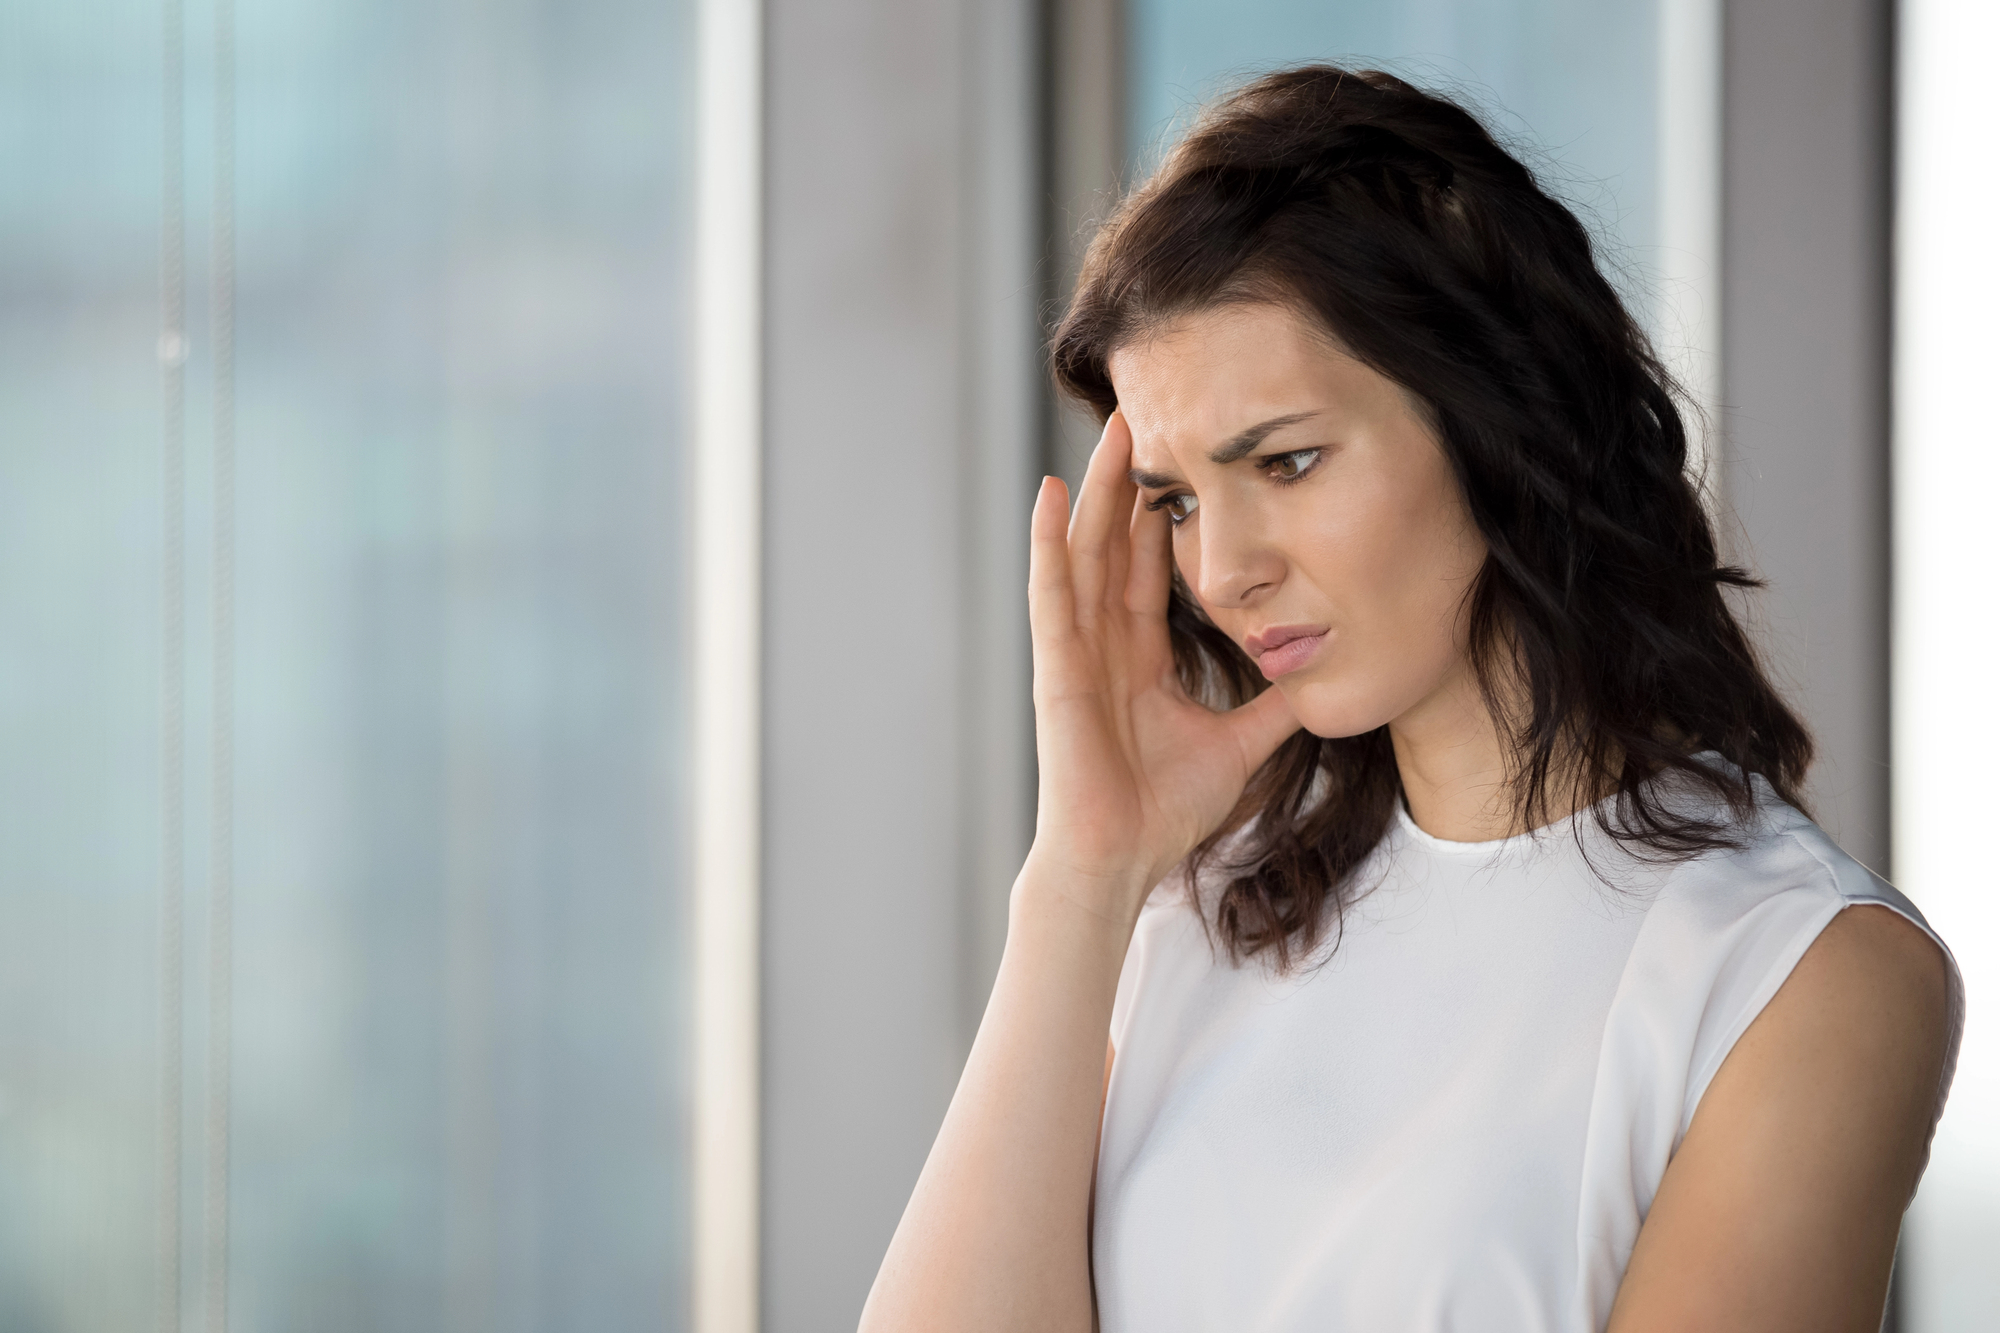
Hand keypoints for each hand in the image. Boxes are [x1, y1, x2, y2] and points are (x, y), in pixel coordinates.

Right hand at [1025, 412, 1299, 921]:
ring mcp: (1075, 650)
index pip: (1150, 570)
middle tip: (1148, 415)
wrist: (1121, 859)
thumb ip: (1272, 708)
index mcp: (1139, 659)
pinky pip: (1050, 592)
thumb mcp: (1239, 745)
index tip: (1185, 461)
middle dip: (1131, 483)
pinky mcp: (1055, 665)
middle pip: (1116, 545)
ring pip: (1085, 551)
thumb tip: (1322, 680)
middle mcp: (1104, 644)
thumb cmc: (1163, 813)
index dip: (1165, 515)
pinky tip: (1047, 492)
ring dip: (1096, 491)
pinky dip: (1046, 541)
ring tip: (1112, 430)